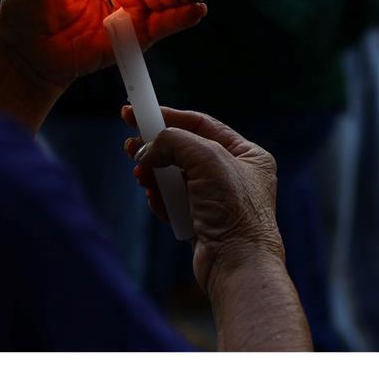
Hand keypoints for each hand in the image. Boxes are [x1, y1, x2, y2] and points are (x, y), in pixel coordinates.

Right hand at [123, 106, 283, 296]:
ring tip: (141, 176)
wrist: (237, 266)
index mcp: (247, 155)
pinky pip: (173, 203)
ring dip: (155, 175)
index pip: (201, 125)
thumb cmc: (234, 211)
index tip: (137, 112)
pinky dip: (160, 199)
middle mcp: (234, 176)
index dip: (168, 117)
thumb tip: (147, 149)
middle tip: (130, 147)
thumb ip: (174, 141)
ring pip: (175, 178)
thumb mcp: (207, 158)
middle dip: (156, 149)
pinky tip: (153, 199)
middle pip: (184, 151)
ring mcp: (217, 201)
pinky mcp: (201, 223)